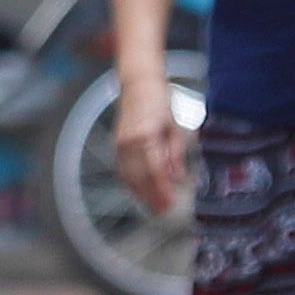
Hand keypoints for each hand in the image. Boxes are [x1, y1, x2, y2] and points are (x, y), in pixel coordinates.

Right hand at [112, 85, 187, 217]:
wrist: (138, 83)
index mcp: (146, 136)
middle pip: (139, 178)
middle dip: (151, 197)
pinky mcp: (116, 144)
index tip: (170, 203)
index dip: (162, 190)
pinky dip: (130, 183)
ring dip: (140, 194)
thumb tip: (178, 177)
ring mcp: (119, 143)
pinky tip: (139, 191)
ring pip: (128, 177)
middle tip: (163, 211)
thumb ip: (175, 154)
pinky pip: (122, 169)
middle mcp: (129, 142)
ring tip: (153, 206)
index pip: (154, 172)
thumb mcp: (174, 127)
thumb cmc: (159, 102)